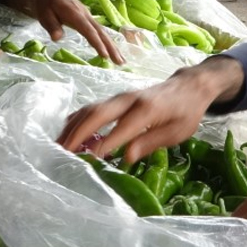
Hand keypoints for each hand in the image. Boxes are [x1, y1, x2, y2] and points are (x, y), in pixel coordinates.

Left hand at [3, 0, 123, 64]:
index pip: (88, 30)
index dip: (97, 43)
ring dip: (112, 46)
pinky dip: (107, 42)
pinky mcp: (87, 19)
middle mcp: (85, 14)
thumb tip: (57, 38)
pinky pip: (99, 31)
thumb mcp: (43, 14)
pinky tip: (112, 51)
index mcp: (74, 13)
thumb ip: (51, 25)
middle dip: (111, 47)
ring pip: (102, 32)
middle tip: (120, 62)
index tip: (105, 55)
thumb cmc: (44, 3)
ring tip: (121, 61)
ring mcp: (87, 16)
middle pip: (100, 32)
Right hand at [57, 57, 244, 163]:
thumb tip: (126, 158)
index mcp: (147, 109)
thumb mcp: (178, 132)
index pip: (121, 128)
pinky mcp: (116, 98)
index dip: (104, 144)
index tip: (89, 160)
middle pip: (97, 114)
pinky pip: (92, 107)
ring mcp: (120, 97)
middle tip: (62, 152)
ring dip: (72, 126)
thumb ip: (151, 142)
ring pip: (90, 109)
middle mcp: (129, 99)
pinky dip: (77, 118)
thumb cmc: (185, 112)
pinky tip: (66, 131)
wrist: (188, 86)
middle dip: (77, 133)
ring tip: (58, 145)